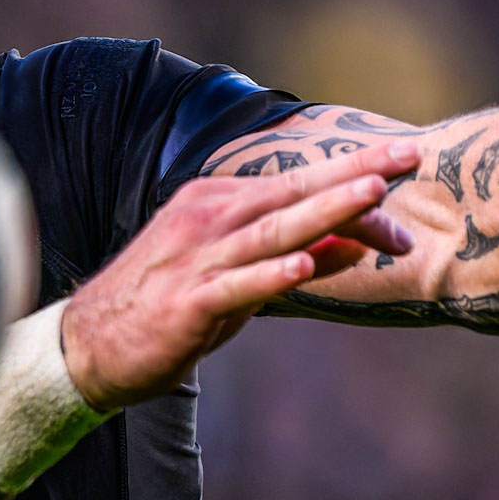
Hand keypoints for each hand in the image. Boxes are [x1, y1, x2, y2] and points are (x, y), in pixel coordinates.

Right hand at [62, 143, 421, 409]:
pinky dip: (270, 274)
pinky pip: (235, 285)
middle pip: (293, 192)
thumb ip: (292, 257)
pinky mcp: (187, 303)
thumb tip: (356, 244)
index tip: (406, 159)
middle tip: (409, 154)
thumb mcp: (237, 278)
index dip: (354, 176)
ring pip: (273, 230)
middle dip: (355, 174)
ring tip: (372, 194)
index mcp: (219, 203)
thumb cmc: (168, 307)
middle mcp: (209, 218)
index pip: (298, 185)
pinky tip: (302, 264)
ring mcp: (197, 259)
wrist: (89, 345)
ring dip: (326, 210)